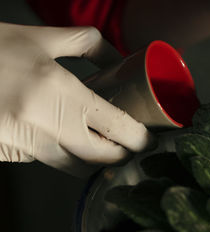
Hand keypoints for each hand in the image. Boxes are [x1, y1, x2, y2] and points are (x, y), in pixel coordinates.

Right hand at [0, 22, 154, 176]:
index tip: (148, 140)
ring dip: (92, 158)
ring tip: (99, 140)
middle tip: (128, 144)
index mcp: (58, 92)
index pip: (117, 128)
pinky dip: (61, 153)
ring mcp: (23, 146)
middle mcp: (43, 125)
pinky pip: (46, 161)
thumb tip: (119, 59)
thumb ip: (87, 44)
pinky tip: (61, 135)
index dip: (139, 139)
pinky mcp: (8, 155)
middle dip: (119, 154)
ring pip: (73, 166)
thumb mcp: (40, 39)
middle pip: (99, 158)